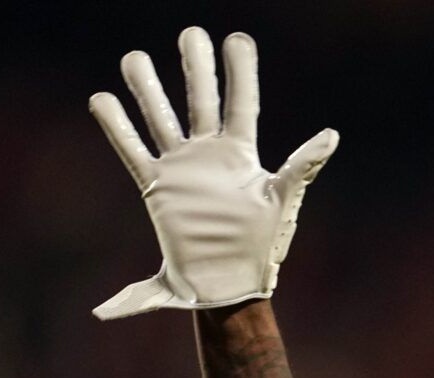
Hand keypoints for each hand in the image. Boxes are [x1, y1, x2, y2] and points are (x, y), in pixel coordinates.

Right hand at [90, 28, 337, 319]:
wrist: (229, 287)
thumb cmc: (262, 250)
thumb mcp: (284, 201)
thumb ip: (303, 166)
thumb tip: (332, 135)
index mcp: (242, 159)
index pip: (241, 105)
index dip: (240, 73)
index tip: (236, 40)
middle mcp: (210, 158)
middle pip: (200, 102)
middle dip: (194, 68)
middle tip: (190, 33)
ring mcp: (182, 170)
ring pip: (162, 120)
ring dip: (149, 90)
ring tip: (135, 57)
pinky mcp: (157, 189)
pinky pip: (133, 151)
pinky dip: (118, 127)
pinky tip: (102, 99)